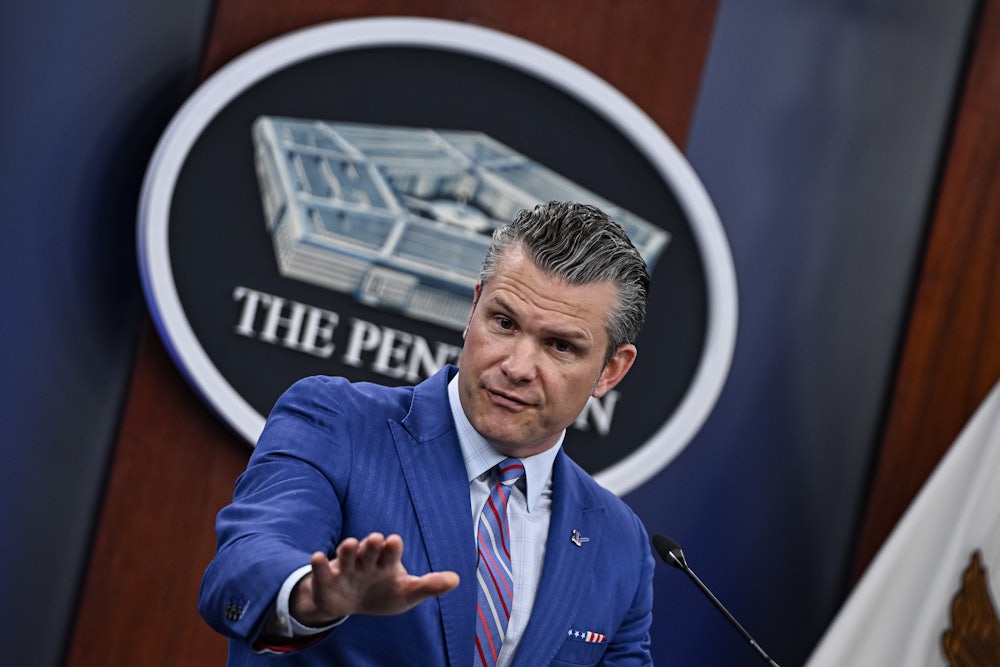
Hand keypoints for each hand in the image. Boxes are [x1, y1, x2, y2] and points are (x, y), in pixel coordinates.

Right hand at [290, 533, 459, 625]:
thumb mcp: (407, 593)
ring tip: (350, 544)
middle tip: (375, 540)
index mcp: (387, 562)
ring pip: (346, 556)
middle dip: (372, 545)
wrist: (350, 603)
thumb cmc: (382, 593)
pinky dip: (319, 565)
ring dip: (347, 550)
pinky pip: (321, 571)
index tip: (394, 542)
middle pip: (369, 550)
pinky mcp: (326, 579)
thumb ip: (429, 586)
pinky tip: (318, 558)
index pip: (391, 552)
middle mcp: (366, 561)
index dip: (392, 548)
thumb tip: (457, 580)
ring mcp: (346, 569)